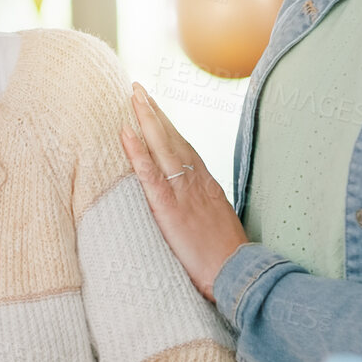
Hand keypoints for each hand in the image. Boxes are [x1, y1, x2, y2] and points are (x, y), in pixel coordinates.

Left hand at [119, 83, 247, 303]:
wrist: (236, 272)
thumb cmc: (228, 256)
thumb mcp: (219, 222)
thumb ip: (205, 206)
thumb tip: (195, 202)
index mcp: (207, 184)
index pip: (184, 147)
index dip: (168, 126)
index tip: (156, 108)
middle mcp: (196, 179)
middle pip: (173, 138)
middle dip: (154, 112)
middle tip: (139, 89)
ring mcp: (182, 190)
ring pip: (161, 146)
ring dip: (145, 119)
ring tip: (132, 96)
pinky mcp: (169, 206)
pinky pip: (149, 172)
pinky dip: (136, 150)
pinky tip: (125, 131)